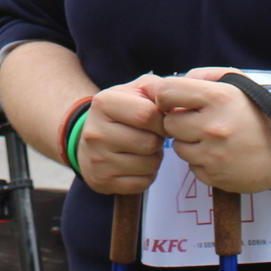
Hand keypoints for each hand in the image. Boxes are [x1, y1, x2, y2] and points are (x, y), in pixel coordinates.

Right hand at [74, 76, 167, 195]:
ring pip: (150, 165)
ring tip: (143, 150)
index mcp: (103, 103)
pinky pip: (143, 183)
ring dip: (154, 158)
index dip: (162, 120)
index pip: (147, 115)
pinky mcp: (102, 181)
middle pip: (150, 143)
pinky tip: (136, 165)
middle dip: (158, 140)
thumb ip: (159, 88)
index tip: (160, 121)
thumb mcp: (135, 91)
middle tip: (150, 136)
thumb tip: (182, 95)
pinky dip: (147, 175)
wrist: (87, 140)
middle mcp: (95, 132)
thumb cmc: (121, 113)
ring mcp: (97, 159)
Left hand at [152, 69, 270, 194]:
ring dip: (190, 143)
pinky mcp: (217, 177)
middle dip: (179, 121)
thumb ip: (202, 76)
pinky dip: (202, 162)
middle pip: (169, 124)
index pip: (166, 92)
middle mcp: (213, 127)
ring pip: (179, 148)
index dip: (166, 96)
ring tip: (213, 138)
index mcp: (217, 98)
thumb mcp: (236, 82)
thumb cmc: (262, 111)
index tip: (173, 101)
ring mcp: (214, 155)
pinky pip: (193, 168)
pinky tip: (221, 154)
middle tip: (198, 121)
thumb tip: (170, 86)